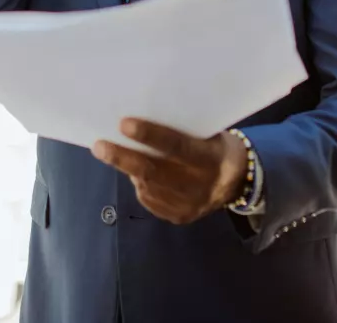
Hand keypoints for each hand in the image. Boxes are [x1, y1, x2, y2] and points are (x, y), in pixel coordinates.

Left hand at [92, 119, 247, 225]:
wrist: (237, 182)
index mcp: (210, 158)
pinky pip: (151, 202)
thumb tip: (141, 118)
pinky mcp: (181, 217)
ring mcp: (190, 206)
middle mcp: (201, 186)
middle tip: (99, 146)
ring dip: (127, 170)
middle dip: (123, 159)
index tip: (123, 124)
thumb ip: (181, 131)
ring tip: (112, 154)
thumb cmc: (215, 146)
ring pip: (149, 189)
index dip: (150, 135)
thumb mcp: (208, 134)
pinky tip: (135, 173)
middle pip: (154, 172)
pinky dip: (139, 185)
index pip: (177, 147)